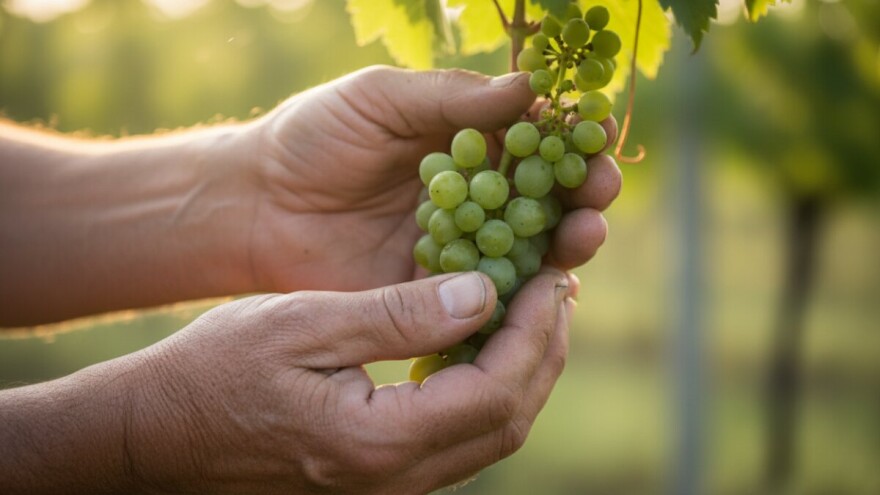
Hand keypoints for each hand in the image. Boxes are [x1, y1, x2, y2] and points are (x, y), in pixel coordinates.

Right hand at [114, 270, 573, 493]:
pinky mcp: (379, 475)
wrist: (160, 430)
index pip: (495, 392)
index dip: (534, 332)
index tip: (550, 276)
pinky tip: (481, 342)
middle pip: (508, 422)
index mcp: (377, 442)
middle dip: (543, 351)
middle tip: (556, 288)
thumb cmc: (216, 368)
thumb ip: (398, 314)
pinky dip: (487, 387)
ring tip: (532, 310)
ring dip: (522, 371)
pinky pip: (458, 437)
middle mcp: (394, 481)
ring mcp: (388, 486)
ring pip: (490, 435)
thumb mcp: (305, 323)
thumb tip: (483, 294)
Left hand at [241, 66, 620, 293]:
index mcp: (466, 143)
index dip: (569, 138)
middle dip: (581, 193)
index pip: (533, 141)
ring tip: (585, 234)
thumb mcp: (380, 99)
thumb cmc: (314, 137)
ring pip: (528, 248)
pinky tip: (548, 288)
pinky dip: (520, 294)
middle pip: (544, 197)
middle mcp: (474, 197)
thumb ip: (452, 99)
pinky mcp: (436, 293)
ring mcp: (459, 247)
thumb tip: (533, 88)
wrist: (256, 206)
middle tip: (600, 191)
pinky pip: (487, 296)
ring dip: (565, 242)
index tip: (596, 135)